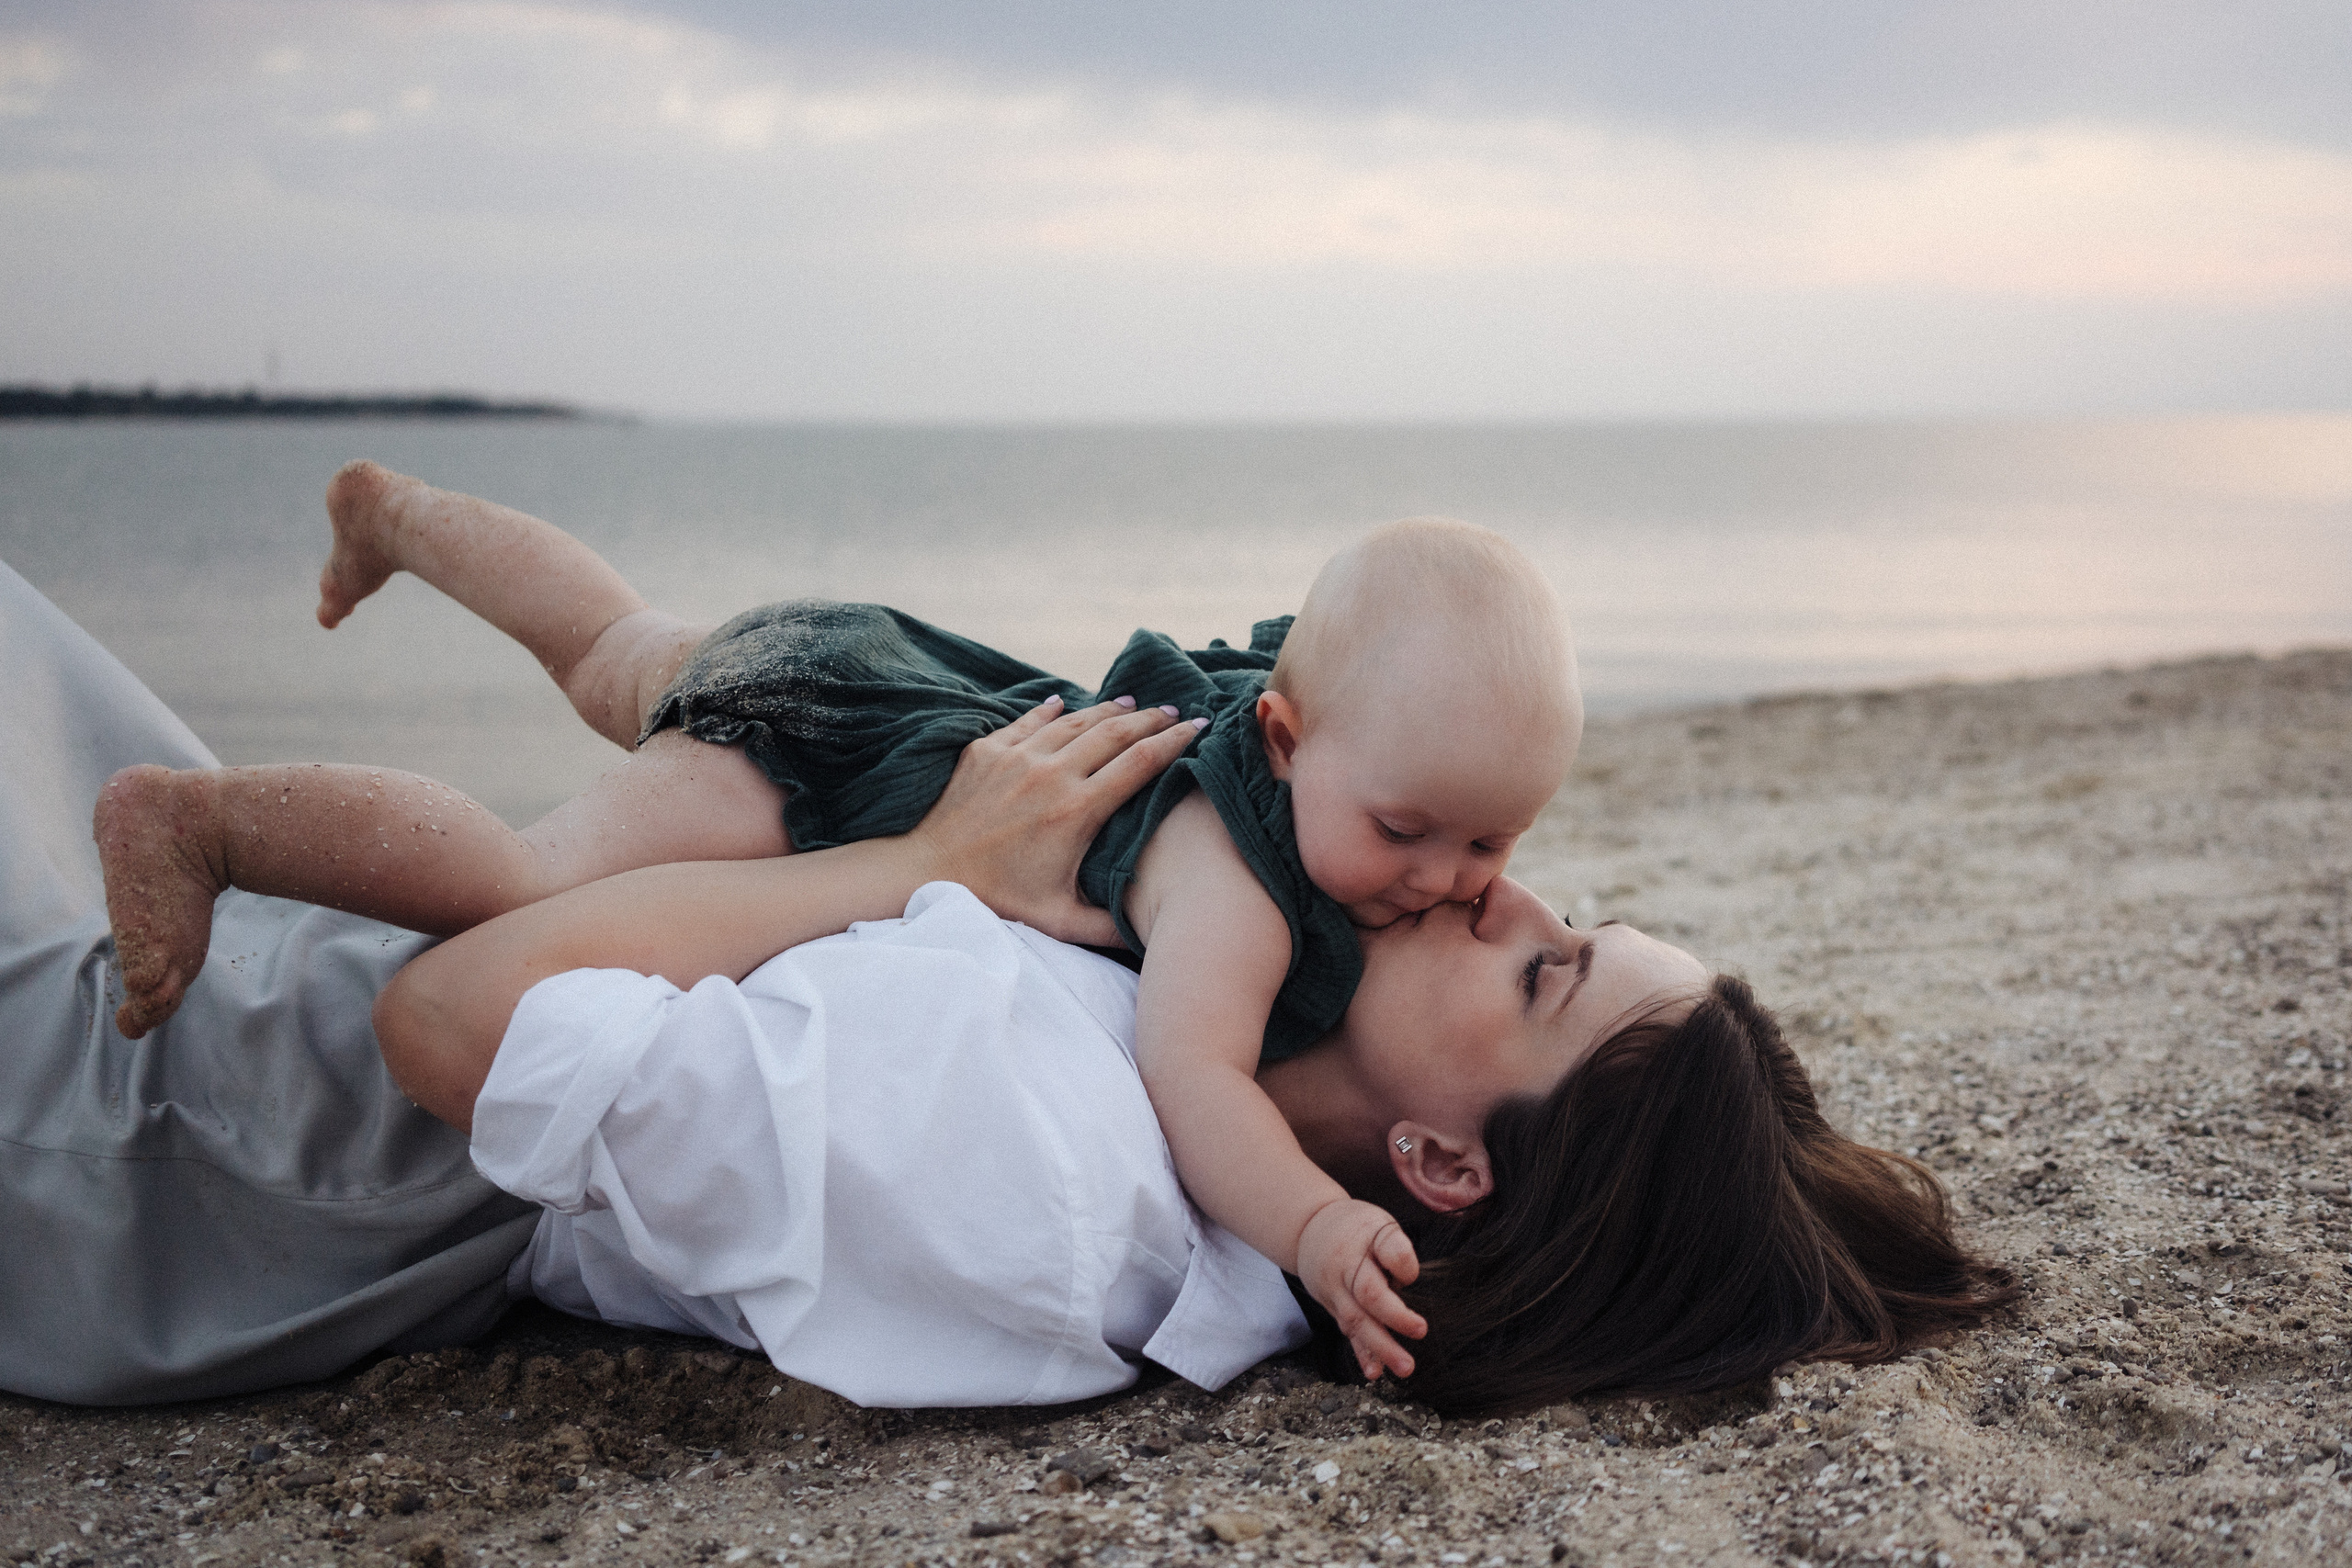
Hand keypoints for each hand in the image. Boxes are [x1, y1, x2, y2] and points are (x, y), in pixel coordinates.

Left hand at [911, 695, 1201, 946]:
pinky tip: (1065, 700)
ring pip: (1076, 719)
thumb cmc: (998, 899)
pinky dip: (1052, 708)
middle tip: (1175, 709)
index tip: (1198, 728)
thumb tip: (1155, 932)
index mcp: (1078, 810)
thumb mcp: (1061, 920)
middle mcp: (1052, 774)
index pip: (1141, 762)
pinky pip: (1029, 719)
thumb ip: (1111, 925)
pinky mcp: (987, 749)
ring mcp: (1018, 756)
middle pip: (1115, 731)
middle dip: (1151, 717)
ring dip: (1108, 708)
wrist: (926, 870)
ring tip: (1132, 703)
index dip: (1175, 741)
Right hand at [1296, 1198, 1425, 1382]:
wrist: (1307, 1232)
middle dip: (1395, 1317)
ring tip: (1404, 1366)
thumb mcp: (1377, 1223)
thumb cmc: (1353, 1228)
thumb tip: (1409, 1279)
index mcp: (1361, 1244)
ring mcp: (1337, 1294)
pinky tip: (1374, 1372)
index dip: (1404, 1266)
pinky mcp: (1336, 1310)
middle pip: (1369, 1296)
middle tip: (1421, 1331)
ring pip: (1357, 1322)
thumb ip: (1395, 1247)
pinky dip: (1362, 1354)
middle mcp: (1345, 1271)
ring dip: (1381, 1347)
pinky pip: (1349, 1333)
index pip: (1388, 1252)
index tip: (1413, 1275)